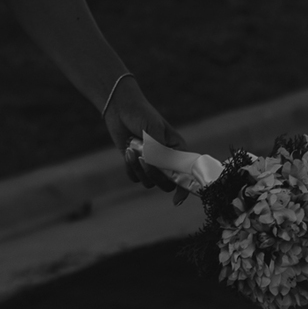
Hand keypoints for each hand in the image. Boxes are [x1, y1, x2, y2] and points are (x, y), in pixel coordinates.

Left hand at [103, 81, 189, 203]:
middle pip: (167, 183)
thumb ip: (159, 151)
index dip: (184, 189)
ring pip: (149, 182)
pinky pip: (135, 177)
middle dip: (155, 175)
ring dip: (139, 169)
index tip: (176, 200)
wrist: (121, 108)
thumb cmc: (142, 114)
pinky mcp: (136, 164)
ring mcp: (151, 164)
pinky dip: (130, 167)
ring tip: (132, 150)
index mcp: (178, 151)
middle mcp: (166, 161)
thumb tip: (159, 167)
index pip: (186, 174)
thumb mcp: (154, 129)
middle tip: (144, 159)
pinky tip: (127, 152)